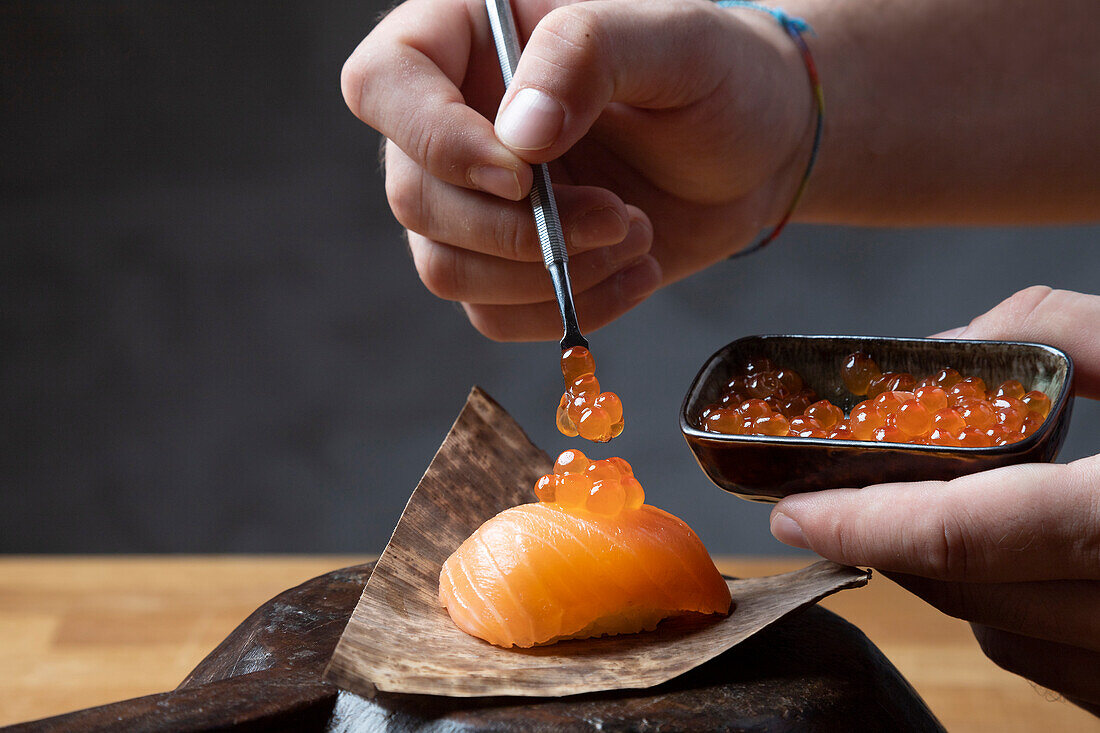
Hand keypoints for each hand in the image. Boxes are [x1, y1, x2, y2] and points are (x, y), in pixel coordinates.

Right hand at [342, 0, 811, 339]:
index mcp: (469, 39)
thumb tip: (517, 136)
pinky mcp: (509, 264)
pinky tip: (633, 271)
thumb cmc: (720, 75)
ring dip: (548, 275)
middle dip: (519, 230)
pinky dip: (569, 309)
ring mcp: (476, 200)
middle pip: (413, 197)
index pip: (384, 83)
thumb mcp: (676, 41)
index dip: (434, 140)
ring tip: (634, 234)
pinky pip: (495, 315)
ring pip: (445, 269)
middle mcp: (455, 122)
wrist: (758, 151)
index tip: (520, 176)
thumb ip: (588, 57)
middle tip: (617, 213)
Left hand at [770, 286, 1099, 713]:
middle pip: (971, 593)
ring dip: (955, 578)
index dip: (863, 523)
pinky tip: (1017, 559)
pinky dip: (1021, 612)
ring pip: (1009, 641)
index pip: (968, 539)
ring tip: (924, 512)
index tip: (789, 509)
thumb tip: (951, 344)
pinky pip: (1061, 664)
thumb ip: (1069, 337)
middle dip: (890, 542)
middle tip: (835, 497)